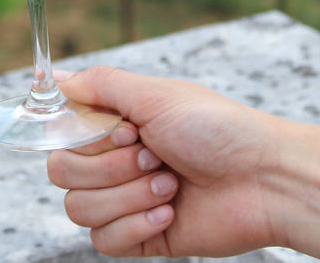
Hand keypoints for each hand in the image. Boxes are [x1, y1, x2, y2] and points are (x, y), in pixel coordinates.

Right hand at [46, 66, 283, 257]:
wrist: (264, 180)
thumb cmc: (218, 129)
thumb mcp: (156, 95)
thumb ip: (100, 85)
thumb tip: (55, 78)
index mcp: (115, 127)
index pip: (61, 137)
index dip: (87, 138)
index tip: (127, 131)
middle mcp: (115, 163)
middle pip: (63, 174)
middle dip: (110, 168)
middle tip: (153, 157)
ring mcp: (126, 202)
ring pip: (79, 210)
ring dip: (128, 196)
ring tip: (170, 184)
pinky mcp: (140, 237)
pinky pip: (104, 241)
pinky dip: (136, 225)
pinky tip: (170, 211)